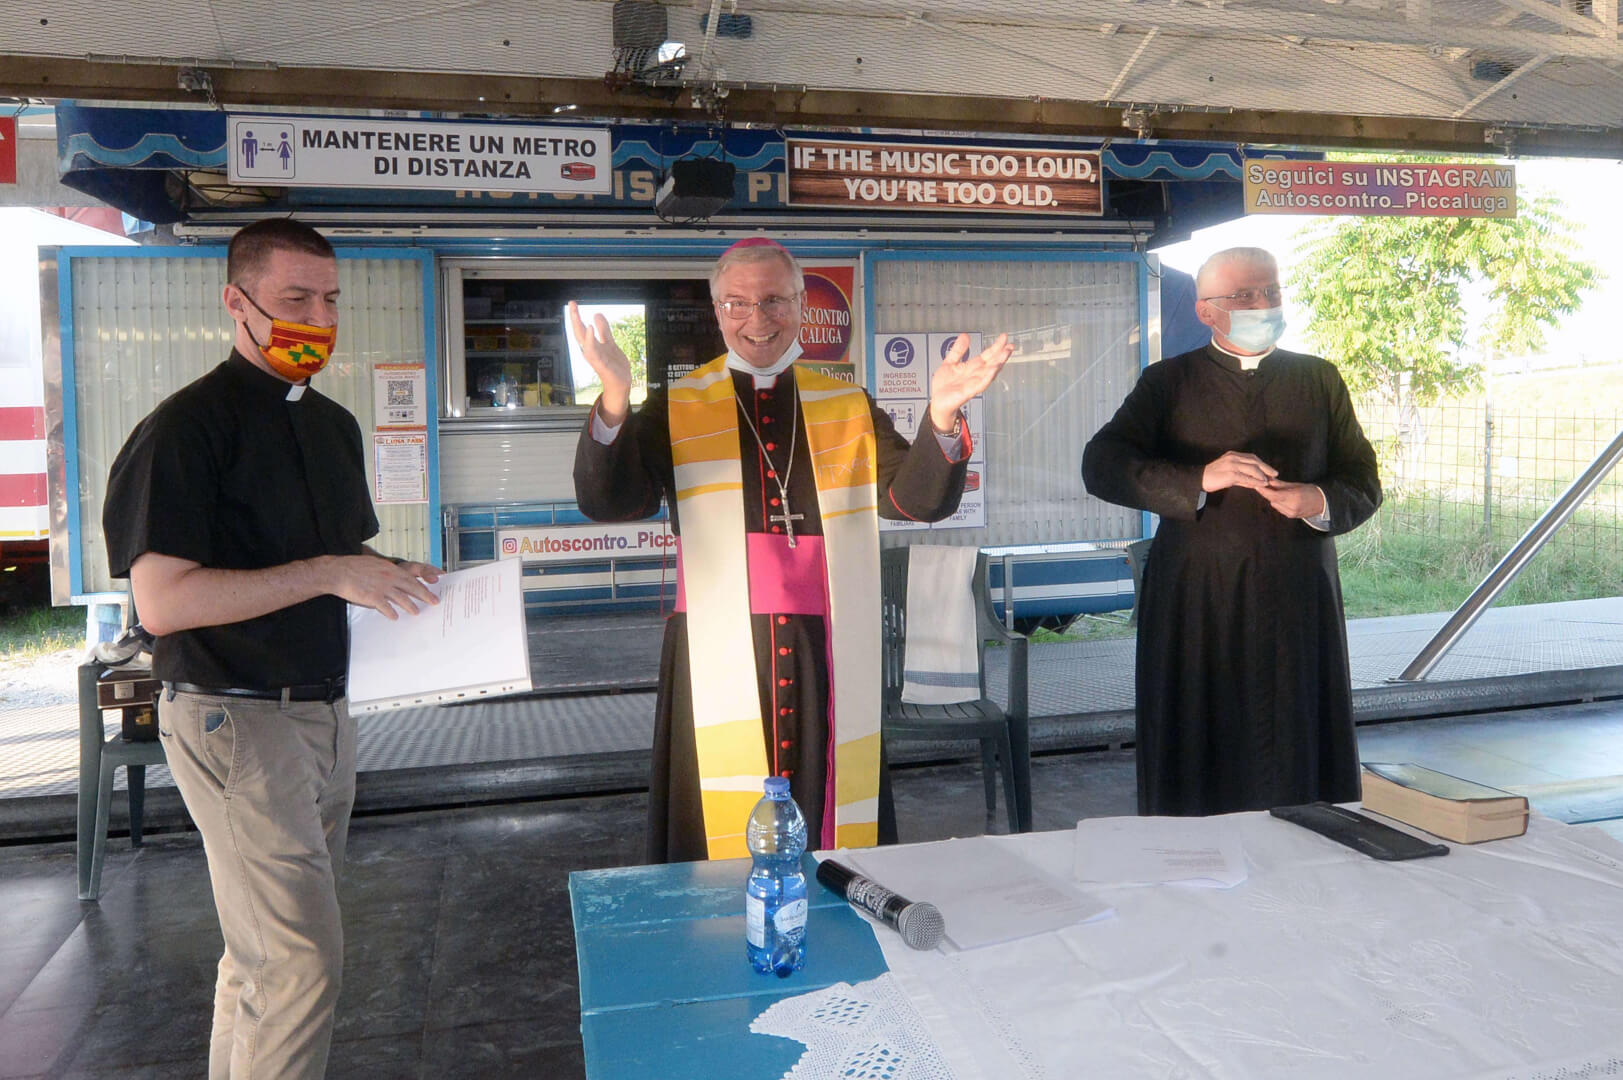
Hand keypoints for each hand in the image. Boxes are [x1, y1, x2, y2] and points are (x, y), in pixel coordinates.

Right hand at [325, 555, 440, 619]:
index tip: (433, 588)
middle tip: (434, 601)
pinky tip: (395, 617)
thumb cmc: (354, 567)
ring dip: (410, 606)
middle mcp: (389, 577)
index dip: (423, 583)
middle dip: (425, 595)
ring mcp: (381, 587)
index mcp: (390, 569)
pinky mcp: (372, 597)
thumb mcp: (375, 564)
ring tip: (416, 612)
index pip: (412, 577)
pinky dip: (391, 613)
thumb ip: (387, 571)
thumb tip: (396, 577)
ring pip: (402, 599)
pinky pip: (386, 608)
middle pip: (412, 588)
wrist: (338, 572)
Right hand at [568, 301, 633, 423]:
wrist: (621, 382)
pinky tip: (590, 328)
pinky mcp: (601, 363)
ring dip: (580, 327)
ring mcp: (595, 357)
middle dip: (575, 317)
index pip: (582, 328)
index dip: (576, 315)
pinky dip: (589, 340)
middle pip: (579, 332)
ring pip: (584, 340)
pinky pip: (593, 350)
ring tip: (577, 313)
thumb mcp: (610, 342)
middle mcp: (590, 350)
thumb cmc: (613, 364)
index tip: (573, 302)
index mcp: (592, 345)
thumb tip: (596, 314)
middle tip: (572, 303)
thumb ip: (603, 329)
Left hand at [928, 333, 1011, 430]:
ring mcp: (974, 384)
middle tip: (1010, 346)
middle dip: (1001, 354)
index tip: (1004, 337)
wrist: (937, 402)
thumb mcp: (950, 362)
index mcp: (972, 367)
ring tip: (1005, 354)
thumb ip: (958, 350)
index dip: (996, 346)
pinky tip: (993, 370)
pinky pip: (980, 384)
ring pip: (989, 372)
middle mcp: (976, 375)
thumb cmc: (944, 386)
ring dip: (998, 363)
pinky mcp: (968, 392)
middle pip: (992, 363)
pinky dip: (987, 377)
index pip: (988, 355)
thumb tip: (965, 335)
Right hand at [1202, 451, 1277, 492]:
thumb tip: (1255, 482)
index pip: (1252, 457)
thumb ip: (1242, 476)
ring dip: (1262, 475)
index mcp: (1233, 455)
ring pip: (1252, 468)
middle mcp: (1233, 458)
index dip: (1262, 464)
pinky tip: (1261, 484)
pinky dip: (1256, 481)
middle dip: (1266, 468)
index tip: (1270, 470)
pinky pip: (1247, 478)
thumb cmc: (1213, 478)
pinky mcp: (1231, 474)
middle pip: (1254, 461)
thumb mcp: (1229, 474)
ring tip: (1268, 481)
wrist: (1199, 480)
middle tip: (1275, 474)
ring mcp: (1232, 465)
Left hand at [1258, 481, 1326, 519]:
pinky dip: (1278, 503)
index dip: (1263, 490)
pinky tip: (1283, 498)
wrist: (1323, 503)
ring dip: (1273, 498)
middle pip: (1272, 500)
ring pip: (1275, 504)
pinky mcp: (1291, 516)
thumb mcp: (1296, 485)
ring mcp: (1291, 513)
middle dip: (1268, 492)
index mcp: (1294, 497)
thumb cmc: (1311, 491)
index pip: (1273, 495)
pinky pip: (1279, 508)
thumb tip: (1268, 480)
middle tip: (1265, 485)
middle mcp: (1291, 507)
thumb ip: (1281, 484)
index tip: (1257, 485)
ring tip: (1277, 491)